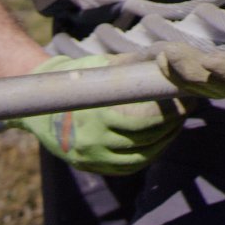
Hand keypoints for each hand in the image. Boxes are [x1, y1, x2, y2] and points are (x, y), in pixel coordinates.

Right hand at [11, 55, 185, 175]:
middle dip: (172, 124)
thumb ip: (131, 65)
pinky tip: (160, 141)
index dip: (171, 112)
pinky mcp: (89, 165)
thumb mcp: (101, 66)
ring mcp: (90, 157)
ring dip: (164, 141)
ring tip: (177, 124)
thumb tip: (166, 57)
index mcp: (97, 115)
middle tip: (186, 110)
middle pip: (146, 139)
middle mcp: (93, 141)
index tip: (186, 101)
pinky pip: (127, 167)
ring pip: (140, 156)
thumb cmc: (76, 78)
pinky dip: (148, 156)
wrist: (38, 105)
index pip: (145, 121)